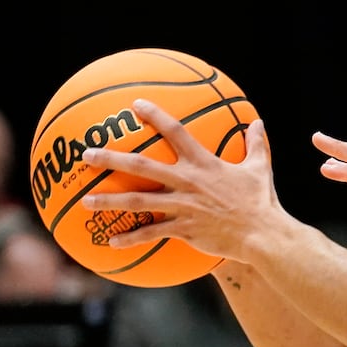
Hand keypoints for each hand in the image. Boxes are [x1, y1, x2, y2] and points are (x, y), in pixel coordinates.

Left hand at [79, 99, 280, 260]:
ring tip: (85, 202)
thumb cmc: (260, 200)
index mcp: (204, 163)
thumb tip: (259, 123)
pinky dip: (131, 238)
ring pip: (137, 202)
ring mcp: (182, 206)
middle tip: (87, 155)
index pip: (176, 132)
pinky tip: (112, 242)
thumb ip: (256, 144)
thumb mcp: (259, 168)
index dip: (155, 116)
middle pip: (142, 166)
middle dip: (111, 159)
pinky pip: (151, 233)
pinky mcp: (183, 229)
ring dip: (109, 201)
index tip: (135, 104)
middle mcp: (187, 181)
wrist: (261, 234)